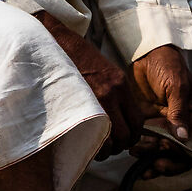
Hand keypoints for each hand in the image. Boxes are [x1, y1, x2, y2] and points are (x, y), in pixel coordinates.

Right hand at [37, 12, 137, 146]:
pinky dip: (88, 146)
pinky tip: (81, 143)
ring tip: (93, 147)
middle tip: (107, 148)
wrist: (54, 40)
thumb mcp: (104, 71)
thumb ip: (114, 94)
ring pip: (108, 141)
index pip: (137, 123)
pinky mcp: (75, 104)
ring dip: (102, 150)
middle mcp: (112, 93)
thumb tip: (117, 119)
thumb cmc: (77, 57)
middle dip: (117, 147)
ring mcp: (94, 99)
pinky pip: (89, 136)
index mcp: (121, 85)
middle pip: (125, 136)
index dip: (131, 137)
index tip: (121, 141)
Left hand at [129, 44, 191, 167]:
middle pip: (179, 156)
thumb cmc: (167, 65)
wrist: (146, 55)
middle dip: (166, 163)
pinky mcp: (149, 126)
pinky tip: (132, 151)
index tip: (165, 154)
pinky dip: (141, 153)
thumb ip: (179, 112)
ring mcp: (166, 127)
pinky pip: (148, 146)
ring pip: (162, 154)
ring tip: (135, 151)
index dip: (182, 156)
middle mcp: (183, 125)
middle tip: (151, 165)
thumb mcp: (176, 86)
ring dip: (150, 158)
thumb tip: (184, 139)